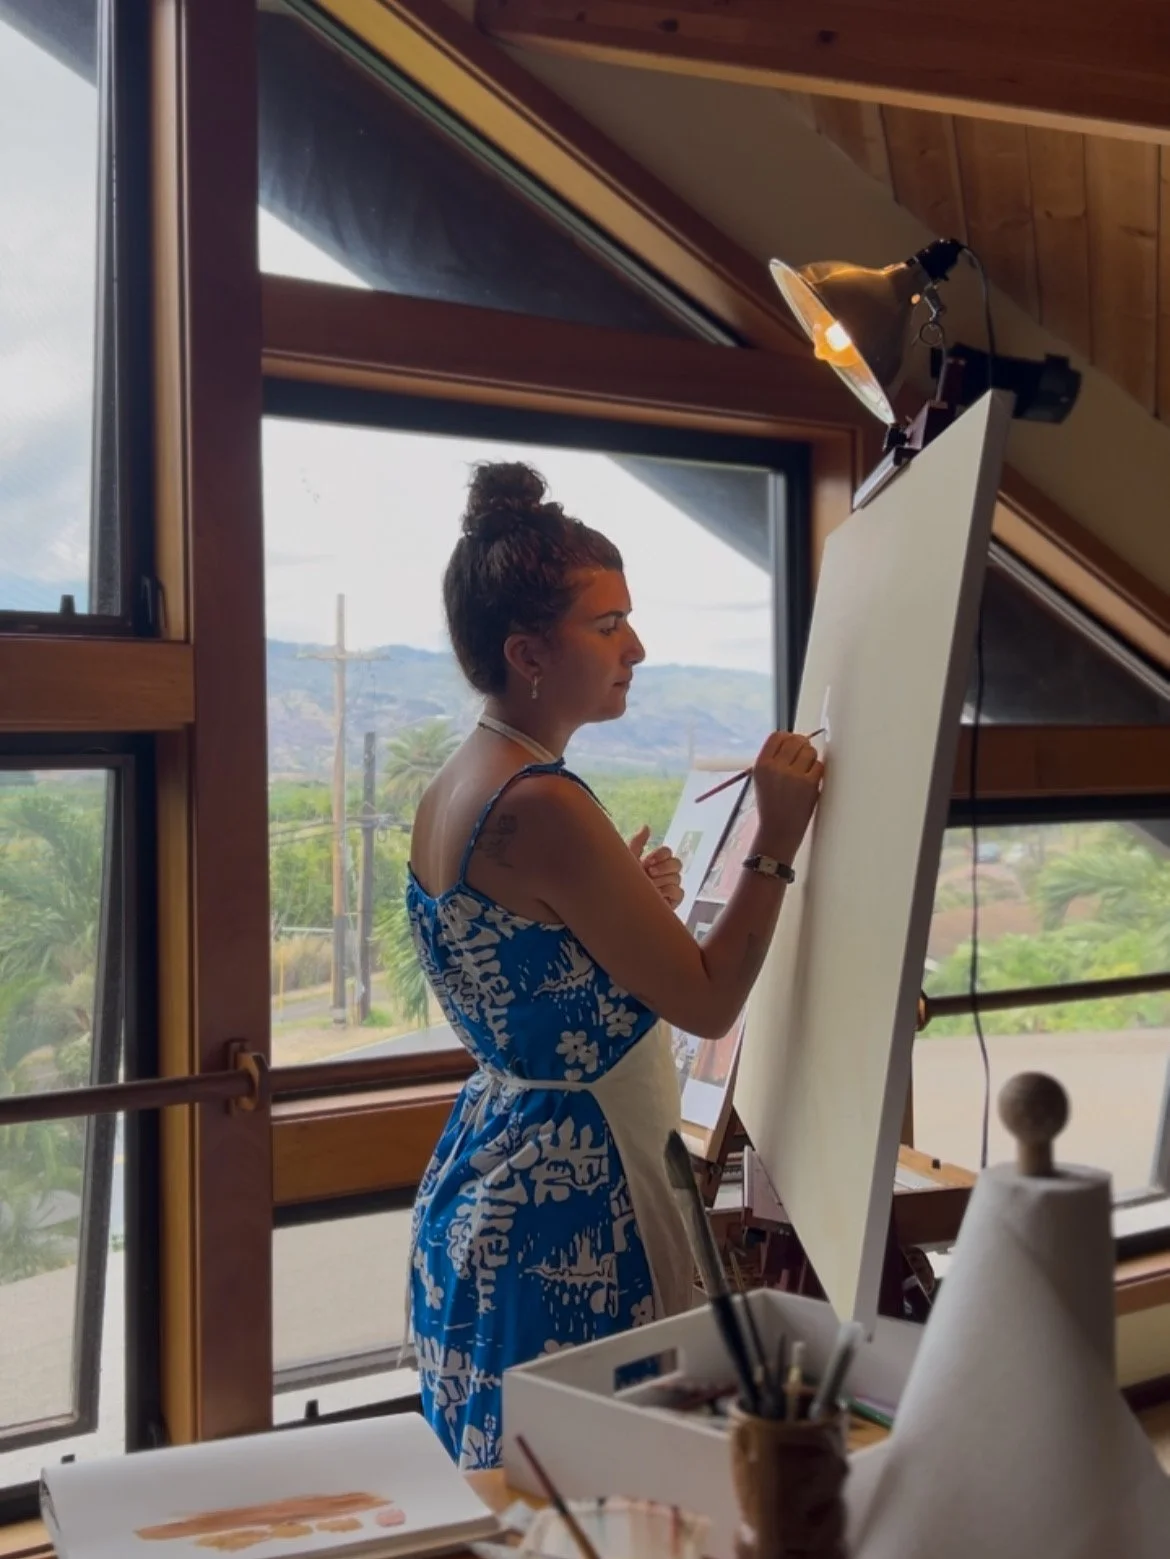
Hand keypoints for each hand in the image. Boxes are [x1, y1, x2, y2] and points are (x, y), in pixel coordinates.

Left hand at [628, 825, 684, 910]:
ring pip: (677, 877)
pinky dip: (669, 892)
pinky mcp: (672, 902)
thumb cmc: (620, 883)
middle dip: (663, 867)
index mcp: (652, 863)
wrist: (618, 905)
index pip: (667, 852)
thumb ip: (637, 843)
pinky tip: (657, 895)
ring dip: (662, 881)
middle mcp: (663, 874)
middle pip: (677, 863)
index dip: (661, 855)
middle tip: (649, 873)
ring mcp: (669, 888)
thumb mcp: (626, 860)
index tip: (648, 861)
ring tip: (649, 887)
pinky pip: (679, 892)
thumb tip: (646, 826)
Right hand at [751, 731, 824, 863]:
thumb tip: (795, 741)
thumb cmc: (771, 805)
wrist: (778, 831)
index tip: (793, 744)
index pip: (777, 736)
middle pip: (796, 740)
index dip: (788, 738)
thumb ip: (774, 759)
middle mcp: (775, 767)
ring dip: (811, 758)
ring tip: (806, 771)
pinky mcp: (809, 784)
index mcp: (761, 764)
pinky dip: (817, 771)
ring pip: (810, 751)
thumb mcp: (761, 779)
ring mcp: (793, 775)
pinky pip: (819, 765)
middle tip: (803, 757)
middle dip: (802, 746)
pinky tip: (811, 780)